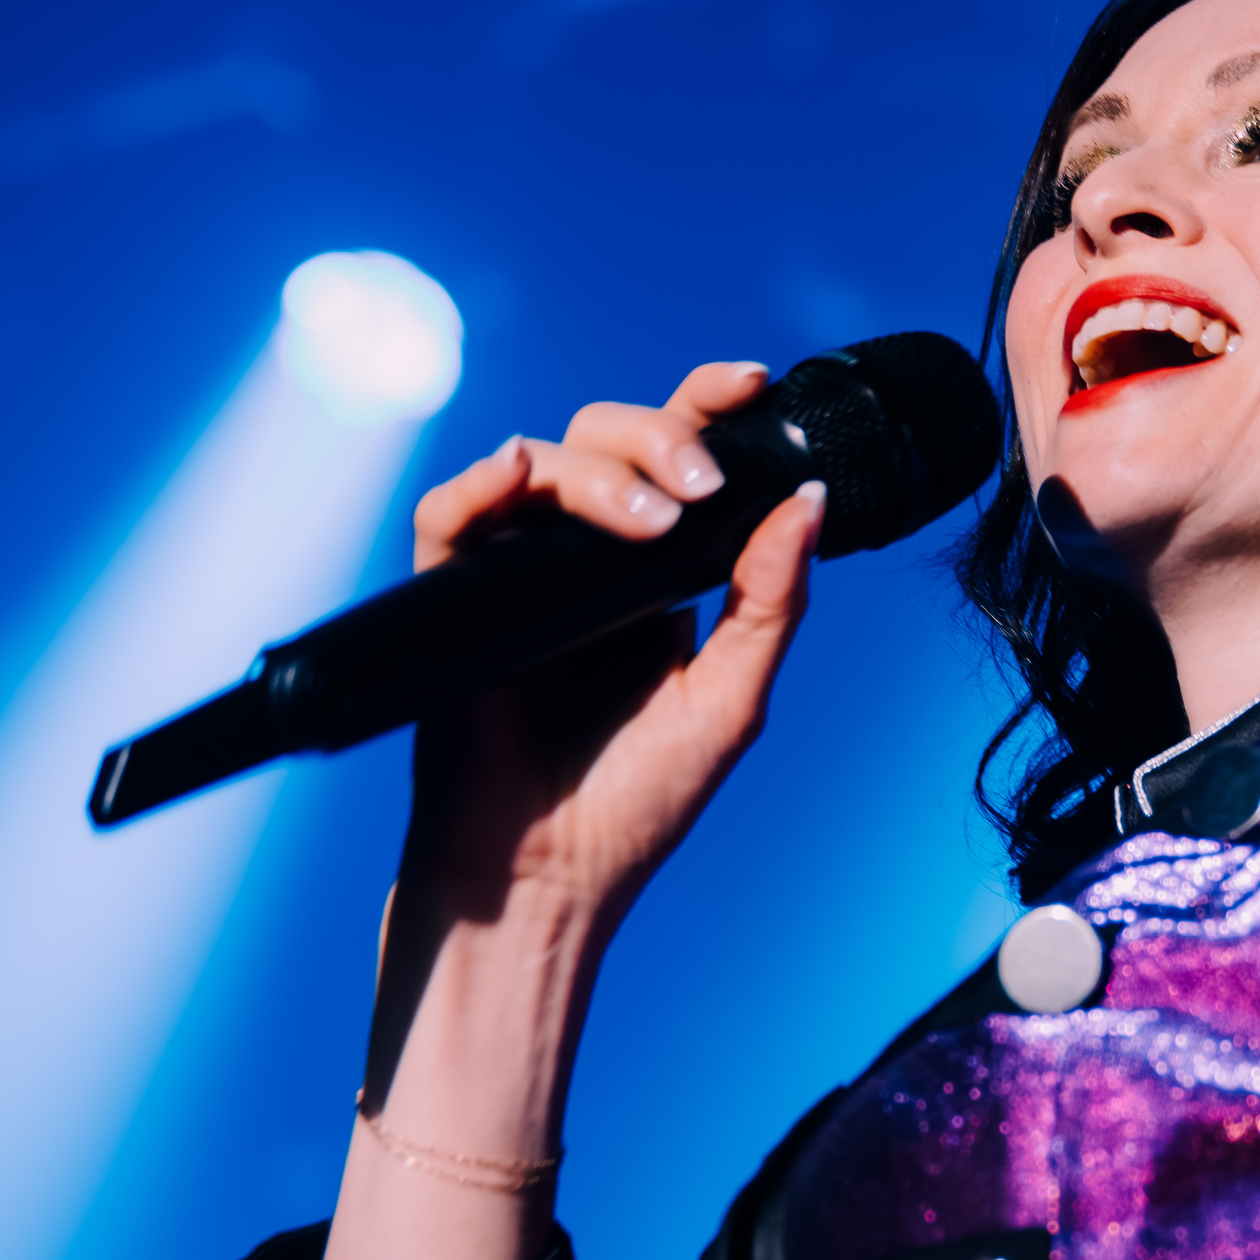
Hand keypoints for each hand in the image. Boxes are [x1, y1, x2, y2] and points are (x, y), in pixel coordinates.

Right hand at [397, 362, 822, 944]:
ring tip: (649, 527)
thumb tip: (808, 503)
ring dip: (601, 477)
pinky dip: (481, 484)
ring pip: (541, 464)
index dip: (705, 404)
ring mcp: (514, 572)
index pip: (677, 459)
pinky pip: (451, 516)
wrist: (547, 878)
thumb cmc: (635, 801)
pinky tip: (515, 475)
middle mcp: (583, 558)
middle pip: (607, 438)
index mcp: (654, 571)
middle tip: (698, 489)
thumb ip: (769, 601)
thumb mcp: (729, 700)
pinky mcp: (451, 597)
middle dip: (659, 438)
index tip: (749, 381)